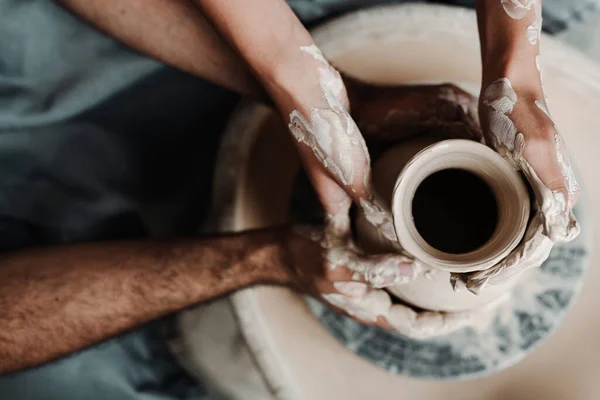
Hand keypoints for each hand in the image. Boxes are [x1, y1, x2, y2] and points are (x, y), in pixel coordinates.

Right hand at [287, 227, 489, 338]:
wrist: (281, 252)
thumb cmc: (306, 257)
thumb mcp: (340, 262)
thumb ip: (376, 269)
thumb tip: (416, 268)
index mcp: (372, 309)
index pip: (423, 327)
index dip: (454, 322)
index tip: (483, 309)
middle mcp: (376, 304)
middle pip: (425, 318)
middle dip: (456, 311)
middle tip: (487, 294)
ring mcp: (371, 291)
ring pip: (416, 301)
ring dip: (443, 296)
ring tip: (468, 279)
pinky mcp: (366, 275)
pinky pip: (404, 282)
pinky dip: (425, 277)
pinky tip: (433, 260)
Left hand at [463, 80, 579, 291]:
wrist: (508, 87)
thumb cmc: (521, 113)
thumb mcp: (537, 149)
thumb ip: (552, 187)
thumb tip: (565, 233)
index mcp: (558, 195)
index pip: (536, 246)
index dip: (509, 268)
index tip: (481, 281)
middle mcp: (547, 198)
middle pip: (524, 247)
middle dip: (497, 269)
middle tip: (465, 284)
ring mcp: (529, 191)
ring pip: (513, 237)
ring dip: (492, 259)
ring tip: (465, 276)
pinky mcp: (512, 183)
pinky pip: (503, 218)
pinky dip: (489, 237)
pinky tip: (473, 247)